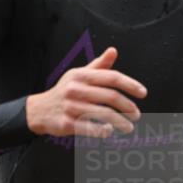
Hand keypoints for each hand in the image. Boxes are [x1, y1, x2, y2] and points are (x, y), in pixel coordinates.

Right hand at [25, 47, 147, 138]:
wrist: (39, 109)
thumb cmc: (65, 91)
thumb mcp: (79, 75)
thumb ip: (98, 65)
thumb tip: (113, 51)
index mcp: (81, 75)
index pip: (112, 77)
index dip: (130, 85)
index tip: (143, 93)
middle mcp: (76, 89)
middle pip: (111, 97)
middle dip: (128, 107)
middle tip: (137, 114)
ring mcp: (71, 107)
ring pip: (103, 114)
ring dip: (121, 122)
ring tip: (129, 127)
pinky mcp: (67, 123)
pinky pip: (90, 128)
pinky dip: (103, 130)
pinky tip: (111, 131)